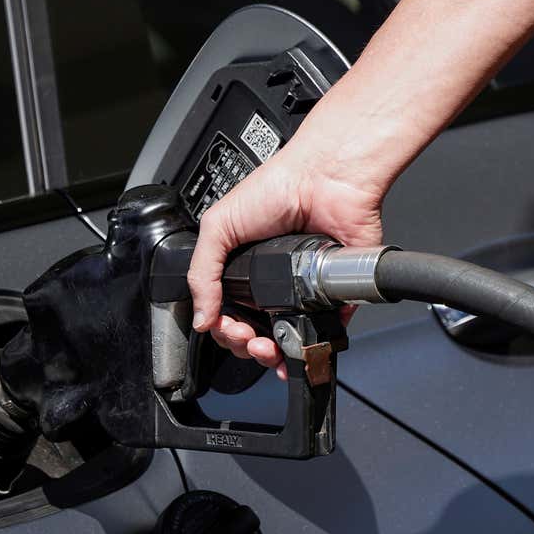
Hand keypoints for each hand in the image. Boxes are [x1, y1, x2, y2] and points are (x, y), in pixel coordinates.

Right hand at [187, 139, 384, 371]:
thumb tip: (200, 316)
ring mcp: (303, 291)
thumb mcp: (219, 225)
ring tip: (266, 346)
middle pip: (253, 333)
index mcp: (244, 269)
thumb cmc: (276, 188)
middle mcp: (273, 283)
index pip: (226, 313)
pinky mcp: (333, 295)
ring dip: (270, 354)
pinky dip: (310, 349)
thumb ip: (202, 272)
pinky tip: (295, 352)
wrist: (324, 179)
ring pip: (285, 339)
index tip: (221, 325)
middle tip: (244, 335)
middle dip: (243, 345)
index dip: (222, 327)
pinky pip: (324, 331)